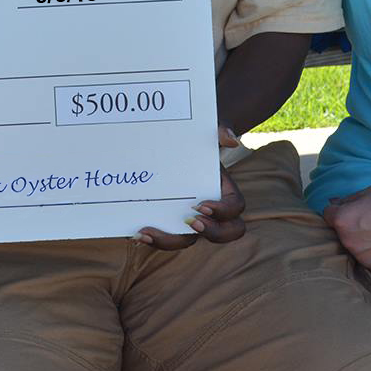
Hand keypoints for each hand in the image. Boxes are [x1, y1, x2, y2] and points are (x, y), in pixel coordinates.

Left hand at [135, 126, 245, 249]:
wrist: (179, 139)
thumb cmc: (199, 136)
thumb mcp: (208, 129)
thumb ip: (220, 130)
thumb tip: (231, 140)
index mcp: (225, 190)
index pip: (235, 208)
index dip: (223, 212)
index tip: (201, 205)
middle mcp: (211, 210)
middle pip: (223, 233)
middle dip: (209, 232)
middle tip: (189, 222)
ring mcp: (190, 218)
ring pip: (188, 240)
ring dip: (170, 241)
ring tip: (147, 232)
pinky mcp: (170, 220)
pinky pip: (166, 236)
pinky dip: (153, 239)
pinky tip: (135, 233)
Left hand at [322, 187, 370, 272]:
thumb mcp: (366, 193)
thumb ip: (345, 201)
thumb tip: (332, 203)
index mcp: (341, 220)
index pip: (327, 215)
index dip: (338, 210)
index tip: (351, 210)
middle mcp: (347, 241)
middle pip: (340, 233)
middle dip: (348, 227)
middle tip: (368, 221)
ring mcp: (361, 256)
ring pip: (354, 247)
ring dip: (360, 241)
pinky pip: (368, 258)